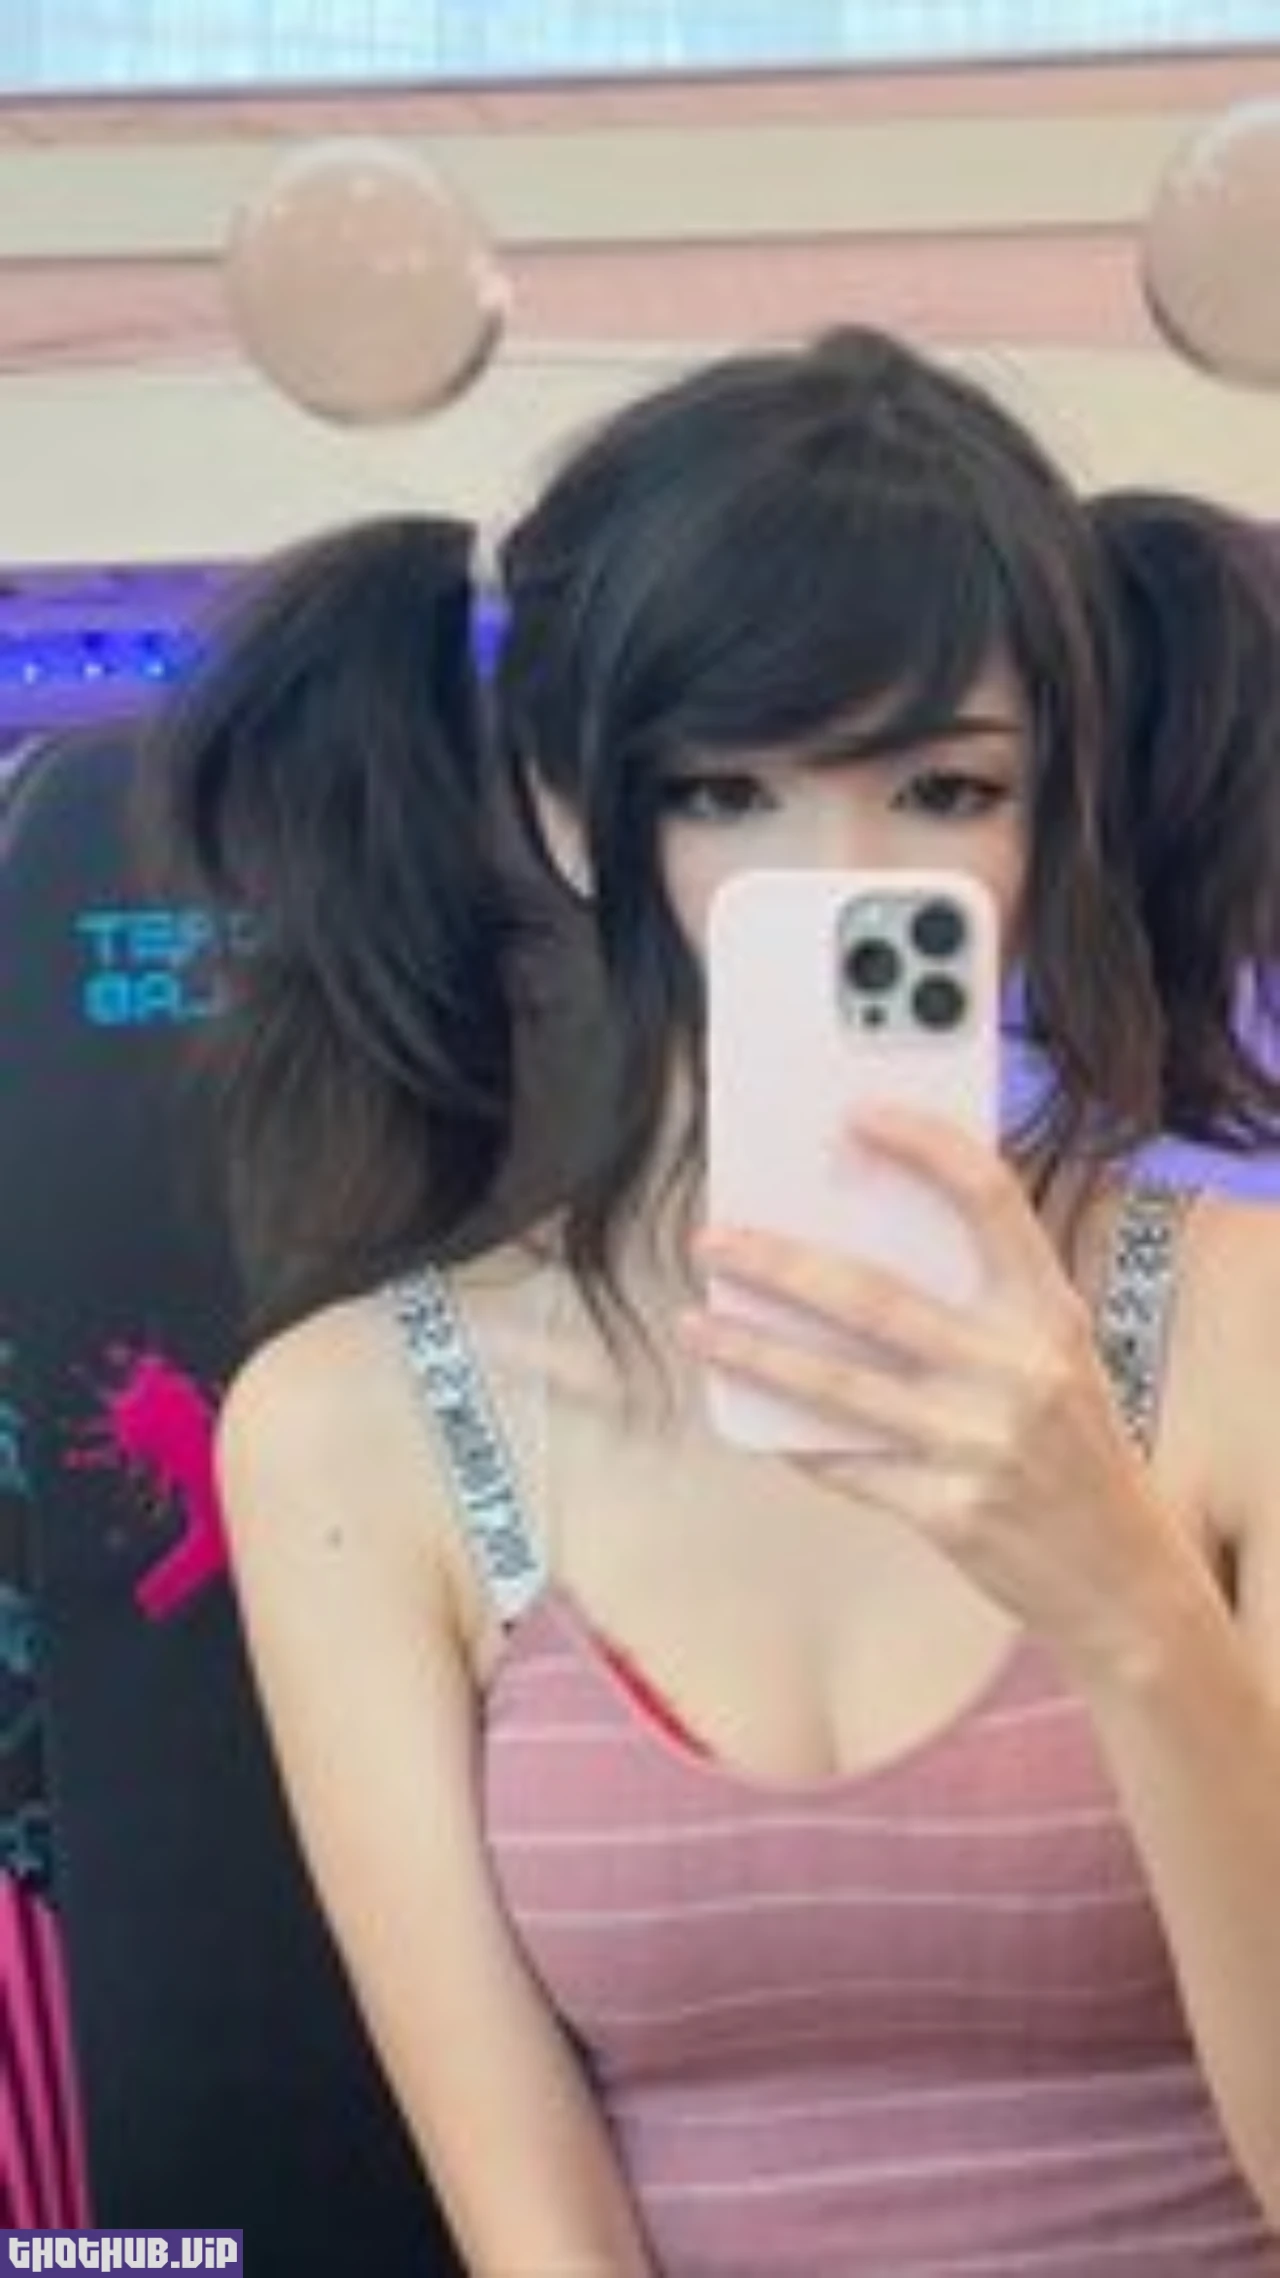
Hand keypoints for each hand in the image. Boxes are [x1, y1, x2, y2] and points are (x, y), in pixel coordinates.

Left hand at [681, 1106, 1201, 1681]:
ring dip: (752, 1351)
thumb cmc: (1075, 1450)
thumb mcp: (1055, 1360)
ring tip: (693, 1322)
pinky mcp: (949, 1513)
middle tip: (712, 1239)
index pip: (991, 1201)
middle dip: (780, 1264)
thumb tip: (852, 1248)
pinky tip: (745, 1412)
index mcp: (1051, 1314)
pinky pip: (845, 1462)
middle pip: (876, 1297)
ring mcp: (981, 1445)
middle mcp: (1019, 1371)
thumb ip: (981, 1307)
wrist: (1124, 1581)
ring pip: (837, 1385)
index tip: (858, 1113)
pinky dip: (790, 1434)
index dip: (925, 1147)